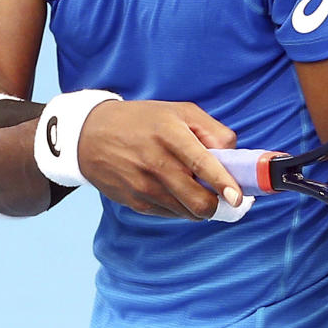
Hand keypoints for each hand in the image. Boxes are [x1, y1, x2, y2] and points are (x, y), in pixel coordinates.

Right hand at [77, 99, 243, 217]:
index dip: (223, 184)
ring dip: (199, 206)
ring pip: (187, 213)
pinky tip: (174, 189)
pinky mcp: (135, 202)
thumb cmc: (143, 121)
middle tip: (223, 195)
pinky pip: (170, 215)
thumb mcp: (180, 112)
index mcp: (170, 135)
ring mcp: (144, 186)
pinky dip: (180, 207)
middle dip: (217, 203)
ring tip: (196, 188)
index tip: (238, 198)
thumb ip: (213, 130)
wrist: (89, 135)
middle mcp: (156, 163)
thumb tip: (233, 154)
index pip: (203, 164)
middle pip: (199, 202)